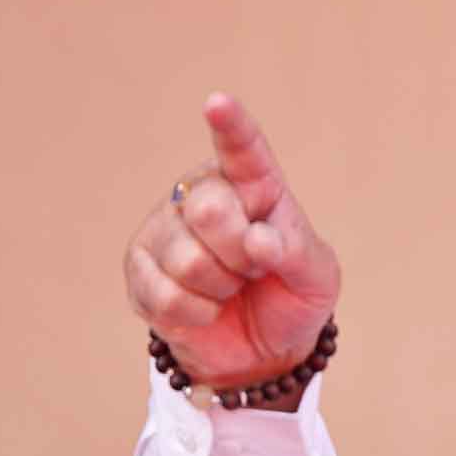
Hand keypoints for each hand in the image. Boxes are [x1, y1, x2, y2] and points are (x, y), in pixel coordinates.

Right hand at [124, 93, 339, 387]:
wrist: (263, 351)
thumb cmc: (291, 298)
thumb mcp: (316, 277)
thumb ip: (296, 251)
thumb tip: (259, 241)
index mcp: (253, 186)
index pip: (243, 152)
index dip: (231, 129)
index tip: (219, 104)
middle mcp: (202, 196)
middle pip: (211, 210)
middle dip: (241, 254)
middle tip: (254, 268)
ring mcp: (165, 231)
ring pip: (188, 259)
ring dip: (222, 288)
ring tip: (231, 288)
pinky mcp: (139, 272)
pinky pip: (166, 294)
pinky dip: (199, 312)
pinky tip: (207, 309)